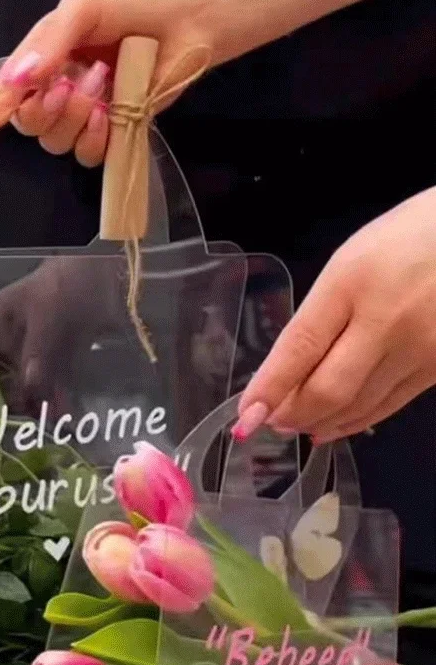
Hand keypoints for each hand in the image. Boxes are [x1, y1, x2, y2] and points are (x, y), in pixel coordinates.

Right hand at [0, 0, 432, 165]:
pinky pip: (103, 151)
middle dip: (61, 107)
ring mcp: (101, 96)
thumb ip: (44, 44)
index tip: (13, 115)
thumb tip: (6, 90)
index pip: (10, 91)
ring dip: (90, 124)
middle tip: (92, 87)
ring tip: (118, 95)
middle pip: (36, 121)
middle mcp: (73, 74)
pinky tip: (128, 114)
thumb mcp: (93, 6)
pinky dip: (112, 141)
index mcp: (57, 43)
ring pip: (68, 141)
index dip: (13, 104)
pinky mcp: (131, 116)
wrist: (226, 7)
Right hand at [0, 257, 124, 414]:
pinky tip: (64, 417)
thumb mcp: (45, 317)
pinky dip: (56, 398)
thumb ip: (36, 354)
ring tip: (45, 429)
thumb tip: (28, 389)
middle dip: (9, 405)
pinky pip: (52, 382)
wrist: (100, 270)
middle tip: (17, 431)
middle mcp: (9, 342)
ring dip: (36, 406)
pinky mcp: (58, 355)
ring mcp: (34, 349)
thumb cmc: (61, 286)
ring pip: (28, 385)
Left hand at [235, 188, 435, 442]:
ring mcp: (419, 349)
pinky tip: (335, 425)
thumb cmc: (409, 239)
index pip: (300, 347)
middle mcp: (386, 321)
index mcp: (352, 281)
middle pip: (330, 389)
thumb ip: (322, 313)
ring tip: (296, 425)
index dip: (270, 387)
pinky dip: (356, 420)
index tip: (245, 416)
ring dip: (321, 422)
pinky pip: (389, 406)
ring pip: (359, 406)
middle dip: (292, 414)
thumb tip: (291, 369)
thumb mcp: (352, 260)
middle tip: (270, 422)